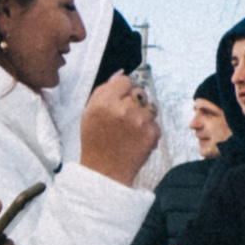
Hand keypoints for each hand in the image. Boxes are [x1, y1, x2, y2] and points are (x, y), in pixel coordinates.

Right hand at [78, 71, 160, 185]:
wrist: (105, 171)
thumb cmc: (95, 142)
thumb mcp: (89, 113)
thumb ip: (104, 90)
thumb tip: (121, 74)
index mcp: (104, 102)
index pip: (125, 81)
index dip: (121, 91)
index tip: (116, 102)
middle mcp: (123, 109)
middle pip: (139, 92)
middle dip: (133, 102)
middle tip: (122, 119)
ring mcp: (139, 121)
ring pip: (149, 107)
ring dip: (142, 116)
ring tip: (128, 131)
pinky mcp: (151, 133)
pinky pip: (155, 122)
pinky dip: (148, 130)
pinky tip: (135, 139)